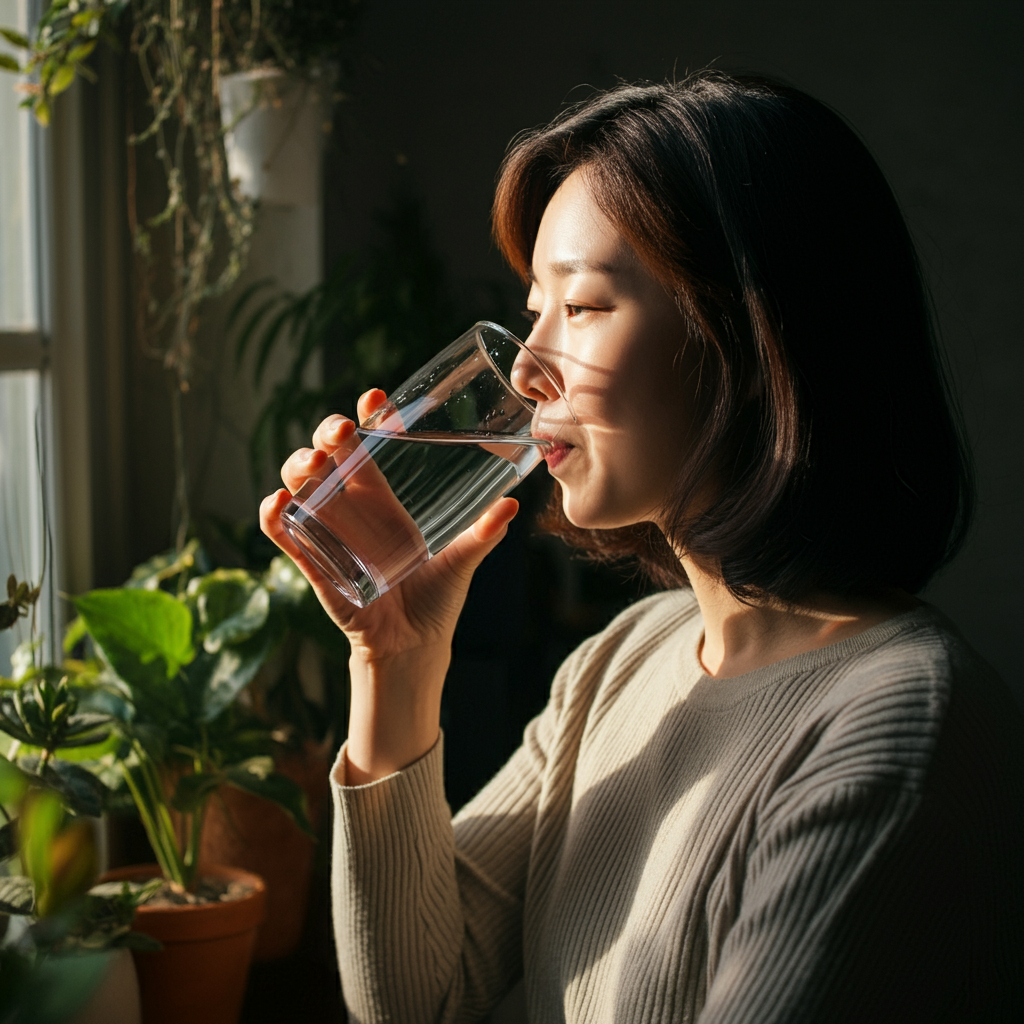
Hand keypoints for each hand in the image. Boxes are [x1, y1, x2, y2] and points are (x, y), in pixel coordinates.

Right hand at [260, 389, 518, 780]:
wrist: (412, 647)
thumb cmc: (435, 601)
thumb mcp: (461, 561)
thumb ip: (483, 533)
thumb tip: (513, 504)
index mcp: (383, 500)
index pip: (368, 447)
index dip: (368, 419)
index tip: (377, 398)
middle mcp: (352, 510)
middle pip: (327, 457)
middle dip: (327, 435)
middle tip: (341, 432)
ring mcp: (328, 532)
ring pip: (300, 485)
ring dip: (299, 466)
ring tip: (315, 465)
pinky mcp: (313, 562)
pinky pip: (282, 532)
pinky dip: (272, 515)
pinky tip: (280, 503)